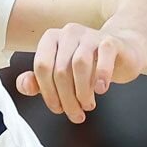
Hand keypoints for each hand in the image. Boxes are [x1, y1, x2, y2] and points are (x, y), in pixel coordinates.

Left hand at [14, 24, 145, 123]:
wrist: (122, 52)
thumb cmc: (87, 65)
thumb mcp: (59, 74)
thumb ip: (37, 80)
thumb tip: (24, 85)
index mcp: (51, 39)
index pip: (42, 67)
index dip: (48, 92)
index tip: (57, 108)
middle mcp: (68, 33)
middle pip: (60, 70)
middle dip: (67, 98)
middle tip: (76, 113)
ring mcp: (90, 35)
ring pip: (80, 64)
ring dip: (83, 91)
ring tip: (88, 105)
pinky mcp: (111, 41)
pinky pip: (104, 57)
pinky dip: (102, 76)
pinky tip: (101, 89)